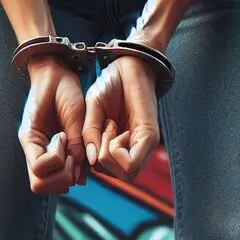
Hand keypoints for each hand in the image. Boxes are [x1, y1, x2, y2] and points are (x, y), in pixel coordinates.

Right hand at [18, 56, 87, 193]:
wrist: (56, 75)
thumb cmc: (60, 85)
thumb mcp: (70, 108)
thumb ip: (74, 139)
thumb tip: (79, 166)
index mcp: (30, 138)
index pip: (39, 170)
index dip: (56, 158)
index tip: (62, 136)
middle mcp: (34, 151)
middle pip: (41, 185)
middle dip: (62, 173)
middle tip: (72, 152)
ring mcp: (44, 155)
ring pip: (50, 185)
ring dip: (68, 174)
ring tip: (75, 152)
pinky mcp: (56, 156)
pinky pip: (62, 177)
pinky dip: (74, 172)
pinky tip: (79, 153)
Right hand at [83, 56, 160, 180]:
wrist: (128, 64)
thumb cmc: (110, 85)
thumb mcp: (91, 111)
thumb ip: (89, 136)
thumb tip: (90, 160)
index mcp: (118, 145)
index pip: (105, 170)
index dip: (93, 158)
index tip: (93, 132)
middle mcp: (133, 149)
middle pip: (116, 176)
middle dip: (101, 158)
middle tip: (102, 129)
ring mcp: (143, 145)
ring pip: (125, 174)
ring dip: (108, 154)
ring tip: (108, 126)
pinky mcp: (150, 137)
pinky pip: (131, 163)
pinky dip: (116, 149)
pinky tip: (114, 126)